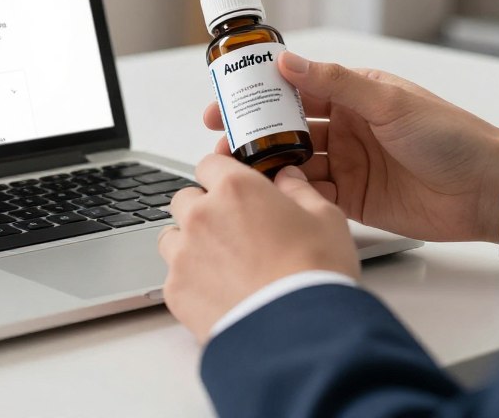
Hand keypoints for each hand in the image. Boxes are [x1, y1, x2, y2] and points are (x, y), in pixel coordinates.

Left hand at [159, 155, 358, 342]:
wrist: (298, 333)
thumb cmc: (315, 274)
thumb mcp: (325, 219)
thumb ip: (299, 191)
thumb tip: (288, 178)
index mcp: (235, 189)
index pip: (210, 164)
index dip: (223, 175)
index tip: (233, 189)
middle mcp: (201, 215)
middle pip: (186, 199)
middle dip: (204, 209)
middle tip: (234, 232)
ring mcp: (183, 253)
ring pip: (172, 237)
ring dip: (191, 244)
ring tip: (224, 266)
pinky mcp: (176, 290)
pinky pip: (174, 276)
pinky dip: (191, 281)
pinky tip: (220, 293)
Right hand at [203, 51, 498, 243]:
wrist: (487, 190)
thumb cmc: (450, 137)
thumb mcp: (389, 102)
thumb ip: (336, 83)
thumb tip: (287, 60)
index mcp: (354, 94)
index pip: (296, 87)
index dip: (259, 90)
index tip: (226, 95)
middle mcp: (346, 127)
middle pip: (286, 126)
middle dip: (252, 131)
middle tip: (219, 137)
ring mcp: (347, 164)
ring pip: (293, 161)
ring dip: (266, 164)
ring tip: (237, 169)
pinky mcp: (352, 199)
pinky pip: (310, 194)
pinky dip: (289, 194)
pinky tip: (270, 194)